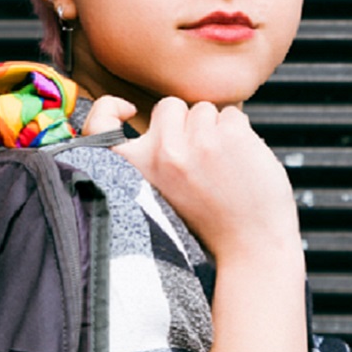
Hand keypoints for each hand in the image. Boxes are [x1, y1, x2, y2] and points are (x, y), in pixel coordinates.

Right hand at [84, 95, 300, 262]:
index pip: (99, 126)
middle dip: (185, 122)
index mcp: (138, 169)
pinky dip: (240, 133)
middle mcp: (163, 152)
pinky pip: (233, 115)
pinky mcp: (231, 135)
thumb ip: (151, 159)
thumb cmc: (208, 221)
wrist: (252, 245)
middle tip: (198, 159)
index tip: (127, 108)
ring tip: (221, 167)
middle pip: (169, 106)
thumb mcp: (158, 195)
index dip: (108, 108)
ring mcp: (198, 141)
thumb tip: (159, 118)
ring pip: (204, 109)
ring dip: (215, 130)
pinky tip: (241, 163)